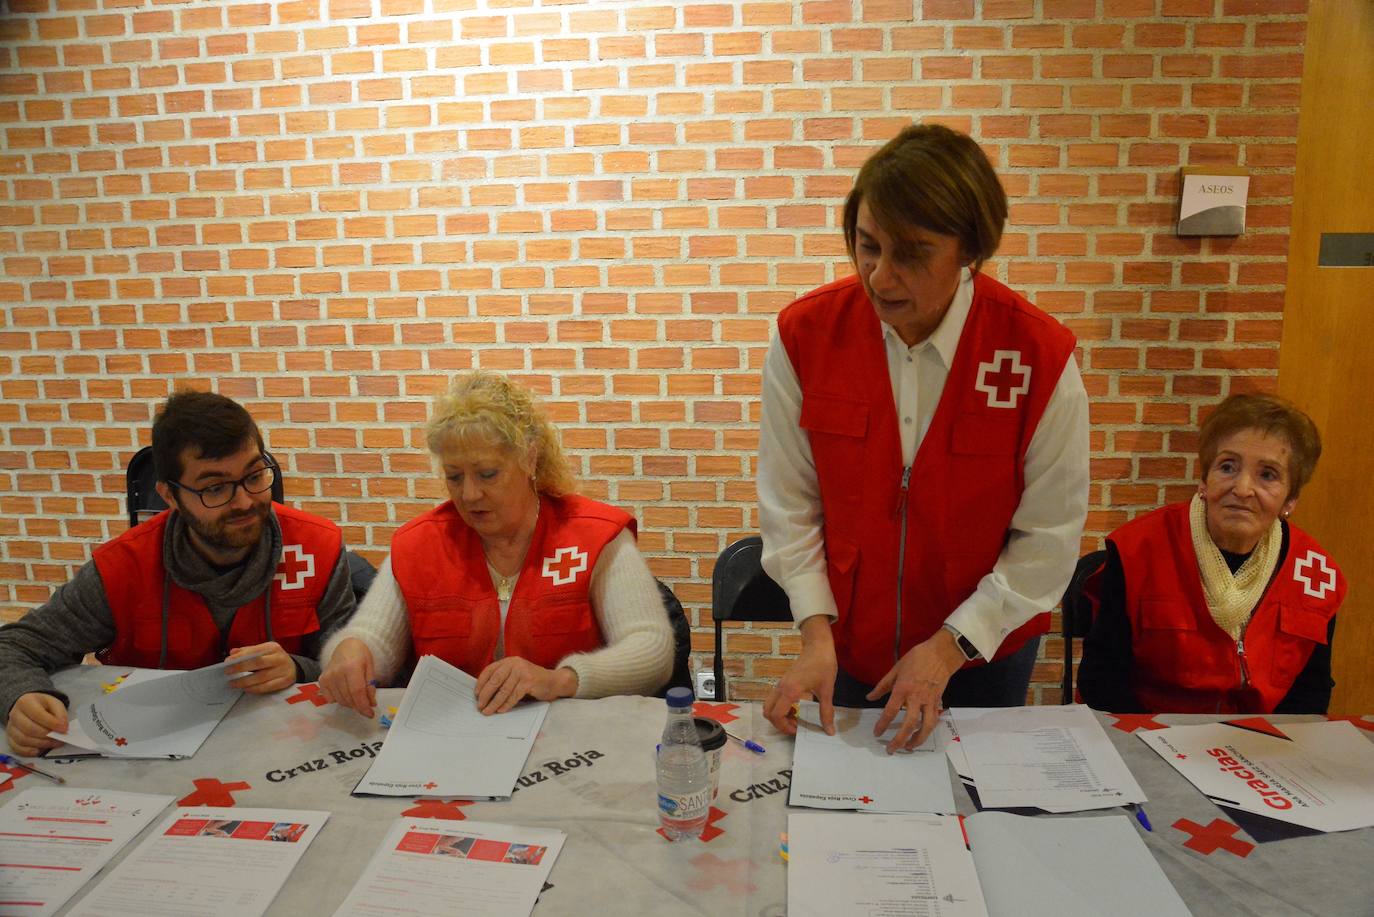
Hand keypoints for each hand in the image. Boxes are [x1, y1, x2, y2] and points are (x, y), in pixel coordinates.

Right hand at [6, 692, 67, 756]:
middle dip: (47, 736)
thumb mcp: (54, 703)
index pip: (38, 714)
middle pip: (29, 729)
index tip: (64, 729)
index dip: (52, 723)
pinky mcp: (10, 738)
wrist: (30, 708)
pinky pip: (17, 748)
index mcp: (26, 702)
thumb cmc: (43, 706)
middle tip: (60, 738)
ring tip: (54, 743)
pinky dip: (29, 751)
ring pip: (23, 740)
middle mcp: (15, 714)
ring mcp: (11, 727)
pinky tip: (39, 750)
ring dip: (41, 744)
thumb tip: (63, 728)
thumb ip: (61, 714)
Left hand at [226, 642, 296, 693]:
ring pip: (261, 677)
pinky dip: (254, 689)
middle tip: (228, 672)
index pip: (255, 651)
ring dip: (245, 681)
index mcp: (273, 647)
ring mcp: (283, 670)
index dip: (241, 656)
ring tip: (233, 683)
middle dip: (241, 668)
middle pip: (258, 663)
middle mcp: (279, 658)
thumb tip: (232, 652)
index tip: (227, 661)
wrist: (293, 668)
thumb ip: (248, 651)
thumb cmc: (273, 659)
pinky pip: (267, 687)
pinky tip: (245, 689)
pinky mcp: (284, 682)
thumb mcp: (263, 651)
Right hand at [318, 638, 377, 716]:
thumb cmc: (360, 656)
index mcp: (352, 667)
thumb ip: (370, 687)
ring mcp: (327, 676)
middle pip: (348, 698)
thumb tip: (371, 704)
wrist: (346, 646)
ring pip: (340, 700)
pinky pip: (330, 699)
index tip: (370, 714)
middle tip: (366, 706)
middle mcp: (337, 672)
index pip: (357, 692)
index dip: (363, 706)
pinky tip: (345, 692)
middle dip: (358, 706)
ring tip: (356, 697)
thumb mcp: (370, 668)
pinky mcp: (322, 680)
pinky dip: (339, 700)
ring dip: (350, 703)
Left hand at [474, 658, 576, 714]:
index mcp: (508, 661)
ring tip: (488, 711)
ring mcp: (522, 671)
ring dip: (494, 703)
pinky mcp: (529, 681)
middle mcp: (514, 663)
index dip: (481, 683)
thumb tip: (484, 694)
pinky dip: (506, 704)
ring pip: (504, 690)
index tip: (476, 695)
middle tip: (480, 706)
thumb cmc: (531, 681)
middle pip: (495, 680)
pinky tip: (501, 710)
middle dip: (485, 695)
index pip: (489, 671)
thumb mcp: (515, 676)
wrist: (553, 681)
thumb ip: (503, 680)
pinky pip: (514, 695)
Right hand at [763, 616, 836, 736]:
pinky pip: (774, 699)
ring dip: (778, 716)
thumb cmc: (823, 665)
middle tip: (795, 726)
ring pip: (768, 705)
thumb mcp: (827, 690)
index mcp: (790, 691)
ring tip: (795, 718)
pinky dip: (779, 708)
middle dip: (779, 724)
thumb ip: (826, 712)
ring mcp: (780, 684)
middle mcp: (781, 688)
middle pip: (767, 712)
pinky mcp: (783, 682)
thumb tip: (829, 731)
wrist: (817, 646)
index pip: (776, 715)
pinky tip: (795, 707)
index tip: (798, 729)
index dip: (785, 727)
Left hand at [867, 629, 966, 753]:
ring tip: (908, 748)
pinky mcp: (938, 702)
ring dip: (917, 740)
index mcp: (903, 689)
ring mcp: (929, 701)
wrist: (941, 654)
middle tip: (890, 750)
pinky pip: (933, 720)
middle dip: (899, 740)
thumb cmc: (916, 658)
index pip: (890, 711)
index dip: (882, 724)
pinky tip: (921, 734)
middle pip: (908, 724)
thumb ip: (882, 685)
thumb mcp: (896, 669)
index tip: (877, 733)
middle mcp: (916, 698)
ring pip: (925, 726)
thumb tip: (869, 697)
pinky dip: (927, 730)